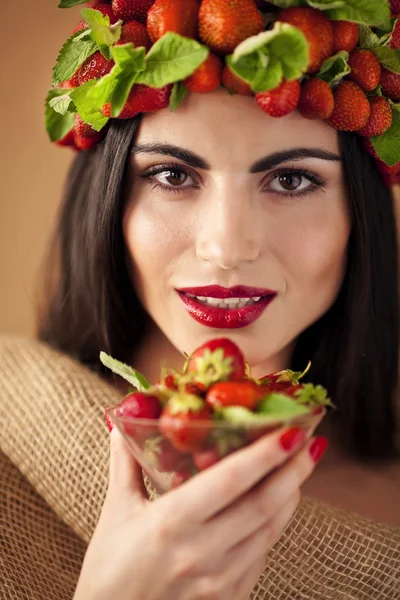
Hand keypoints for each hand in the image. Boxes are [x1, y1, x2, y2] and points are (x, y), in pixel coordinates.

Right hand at [74, 418, 324, 599]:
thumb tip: (122, 421)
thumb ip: (125, 463)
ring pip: (270, 530)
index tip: (293, 429)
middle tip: (312, 439)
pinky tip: (279, 503)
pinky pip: (262, 553)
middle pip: (263, 504)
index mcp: (171, 523)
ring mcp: (220, 581)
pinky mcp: (229, 598)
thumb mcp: (116, 512)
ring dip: (290, 494)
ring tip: (300, 465)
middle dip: (294, 469)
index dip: (265, 454)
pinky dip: (275, 523)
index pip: (230, 480)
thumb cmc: (109, 571)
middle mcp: (202, 553)